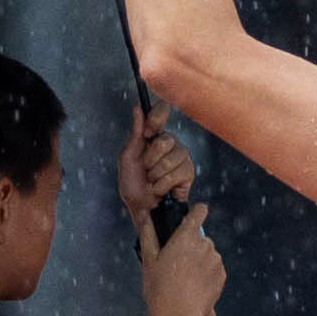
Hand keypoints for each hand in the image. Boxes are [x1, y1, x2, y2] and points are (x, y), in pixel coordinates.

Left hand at [115, 105, 196, 228]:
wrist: (141, 207)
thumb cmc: (132, 183)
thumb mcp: (127, 157)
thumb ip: (134, 133)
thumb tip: (137, 108)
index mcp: (154, 135)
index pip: (162, 111)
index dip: (156, 118)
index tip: (146, 133)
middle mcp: (171, 143)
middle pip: (165, 140)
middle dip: (150, 159)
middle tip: (146, 169)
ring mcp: (182, 157)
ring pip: (171, 159)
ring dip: (155, 175)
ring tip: (153, 181)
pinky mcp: (189, 172)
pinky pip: (176, 174)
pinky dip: (162, 185)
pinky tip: (161, 189)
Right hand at [144, 205, 225, 315]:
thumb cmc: (159, 287)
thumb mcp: (148, 259)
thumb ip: (148, 233)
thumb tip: (145, 215)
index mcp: (186, 237)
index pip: (199, 212)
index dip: (197, 212)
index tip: (194, 215)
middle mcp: (205, 245)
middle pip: (200, 237)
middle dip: (191, 245)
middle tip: (176, 263)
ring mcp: (216, 261)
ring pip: (208, 254)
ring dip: (199, 260)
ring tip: (183, 279)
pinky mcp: (222, 276)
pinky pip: (214, 269)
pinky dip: (206, 274)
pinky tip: (193, 287)